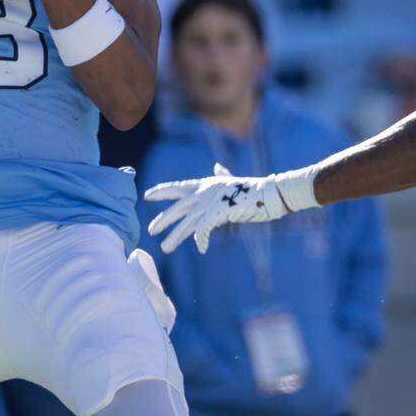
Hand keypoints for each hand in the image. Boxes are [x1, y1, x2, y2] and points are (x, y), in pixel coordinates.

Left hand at [146, 164, 289, 253]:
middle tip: (150, 230)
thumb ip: (222, 175)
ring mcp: (210, 203)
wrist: (268, 194)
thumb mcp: (232, 180)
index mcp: (206, 184)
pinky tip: (201, 248)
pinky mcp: (217, 213)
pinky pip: (202, 230)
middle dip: (163, 219)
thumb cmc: (252, 189)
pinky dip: (200, 239)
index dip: (163, 191)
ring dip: (175, 236)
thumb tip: (217, 167)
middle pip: (178, 208)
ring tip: (165, 247)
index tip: (147, 195)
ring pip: (186, 223)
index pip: (179, 187)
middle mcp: (204, 193)